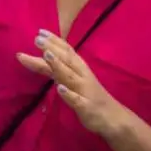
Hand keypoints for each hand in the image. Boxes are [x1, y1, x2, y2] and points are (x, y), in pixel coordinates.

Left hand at [17, 31, 133, 137]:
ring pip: (70, 77)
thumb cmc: (89, 97)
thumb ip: (55, 70)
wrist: (114, 119)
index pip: (67, 51)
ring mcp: (85, 92)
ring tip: (46, 54)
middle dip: (53, 48)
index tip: (40, 31)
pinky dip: (69, 94)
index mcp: (80, 69)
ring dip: (58, 65)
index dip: (55, 41)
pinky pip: (77, 100)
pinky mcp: (86, 107)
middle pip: (67, 60)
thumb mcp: (71, 81)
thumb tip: (40, 55)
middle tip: (37, 38)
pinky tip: (59, 88)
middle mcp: (83, 77)